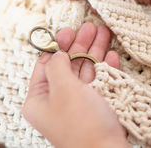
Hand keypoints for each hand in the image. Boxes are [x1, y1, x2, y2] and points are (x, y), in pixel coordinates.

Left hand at [23, 23, 128, 147]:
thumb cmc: (81, 123)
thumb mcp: (63, 88)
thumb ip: (57, 65)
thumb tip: (57, 53)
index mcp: (39, 98)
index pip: (45, 64)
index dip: (56, 45)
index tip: (68, 30)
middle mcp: (56, 100)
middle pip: (67, 65)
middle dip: (80, 45)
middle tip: (90, 27)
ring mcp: (78, 104)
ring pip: (85, 70)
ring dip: (95, 51)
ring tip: (104, 32)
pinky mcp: (96, 107)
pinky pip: (100, 82)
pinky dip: (106, 68)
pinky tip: (112, 56)